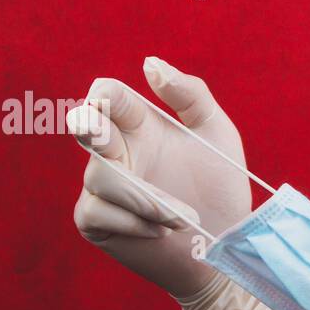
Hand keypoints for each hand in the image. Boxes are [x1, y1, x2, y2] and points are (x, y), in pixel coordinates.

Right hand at [68, 57, 249, 298]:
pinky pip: (99, 211)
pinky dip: (134, 222)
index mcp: (139, 124)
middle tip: (98, 131)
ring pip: (103, 179)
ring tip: (186, 219)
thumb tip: (150, 64)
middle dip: (89, 127)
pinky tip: (160, 232)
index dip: (103, 95)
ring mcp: (102, 186)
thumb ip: (190, 94)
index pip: (107, 96)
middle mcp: (116, 151)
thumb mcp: (217, 134)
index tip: (109, 100)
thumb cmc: (220, 188)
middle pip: (84, 127)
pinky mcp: (96, 221)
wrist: (224, 245)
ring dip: (148, 201)